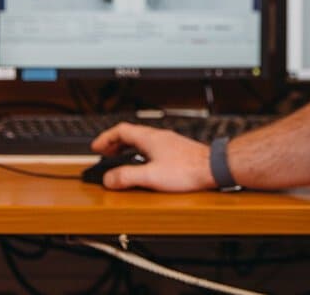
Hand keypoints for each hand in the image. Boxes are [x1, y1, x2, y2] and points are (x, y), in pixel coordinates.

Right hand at [90, 123, 215, 191]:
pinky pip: (152, 147)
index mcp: (149, 138)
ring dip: (127, 148)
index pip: (121, 130)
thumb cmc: (187, 169)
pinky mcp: (177, 150)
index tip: (95, 147)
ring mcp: (169, 142)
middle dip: (114, 143)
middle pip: (131, 134)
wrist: (213, 168)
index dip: (105, 138)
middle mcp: (159, 137)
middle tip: (104, 154)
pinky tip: (144, 165)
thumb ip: (127, 177)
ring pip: (142, 140)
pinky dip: (141, 154)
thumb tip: (109, 179)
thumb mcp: (150, 176)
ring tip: (120, 159)